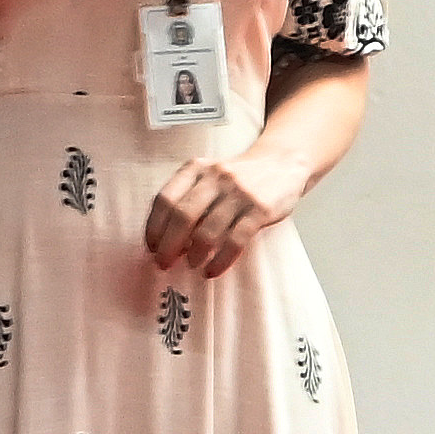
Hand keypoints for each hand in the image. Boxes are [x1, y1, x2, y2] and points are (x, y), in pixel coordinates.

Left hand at [142, 152, 299, 279]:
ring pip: (207, 231)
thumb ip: (188, 199)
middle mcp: (215, 177)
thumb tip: (165, 241)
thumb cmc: (237, 179)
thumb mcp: (208, 177)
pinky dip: (220, 260)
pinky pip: (235, 241)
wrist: (282, 164)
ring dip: (194, 254)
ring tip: (192, 265)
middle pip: (182, 216)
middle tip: (164, 263)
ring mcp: (239, 192)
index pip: (165, 199)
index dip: (154, 227)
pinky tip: (213, 270)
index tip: (152, 248)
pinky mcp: (259, 209)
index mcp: (196, 168)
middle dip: (169, 246)